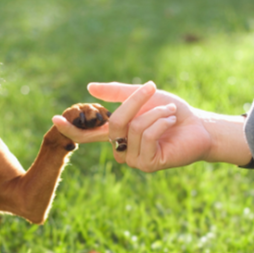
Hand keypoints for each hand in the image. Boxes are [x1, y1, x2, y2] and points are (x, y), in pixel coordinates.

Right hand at [53, 81, 214, 171]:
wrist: (199, 126)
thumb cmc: (172, 111)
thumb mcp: (143, 96)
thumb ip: (117, 93)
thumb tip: (89, 87)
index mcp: (116, 134)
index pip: (87, 134)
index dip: (70, 128)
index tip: (54, 118)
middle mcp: (120, 149)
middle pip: (114, 124)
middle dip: (134, 102)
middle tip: (152, 88)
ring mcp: (133, 159)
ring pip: (132, 129)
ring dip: (154, 113)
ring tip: (170, 110)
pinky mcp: (147, 165)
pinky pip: (145, 137)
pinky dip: (160, 123)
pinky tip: (171, 120)